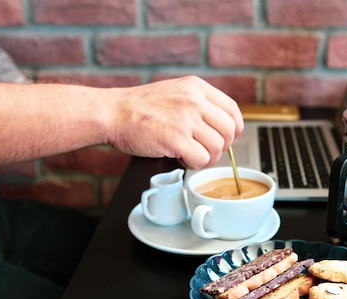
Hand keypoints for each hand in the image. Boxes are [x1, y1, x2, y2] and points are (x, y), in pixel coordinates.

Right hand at [106, 76, 243, 169]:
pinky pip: (201, 159)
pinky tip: (181, 159)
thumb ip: (197, 104)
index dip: (234, 129)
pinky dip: (193, 164)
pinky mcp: (176, 139)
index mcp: (196, 87)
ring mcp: (186, 119)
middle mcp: (194, 100)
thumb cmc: (139, 108)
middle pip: (228, 131)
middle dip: (221, 147)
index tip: (226, 139)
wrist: (112, 113)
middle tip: (205, 151)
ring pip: (217, 147)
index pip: (232, 110)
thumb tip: (219, 126)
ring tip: (190, 156)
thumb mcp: (174, 92)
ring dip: (206, 158)